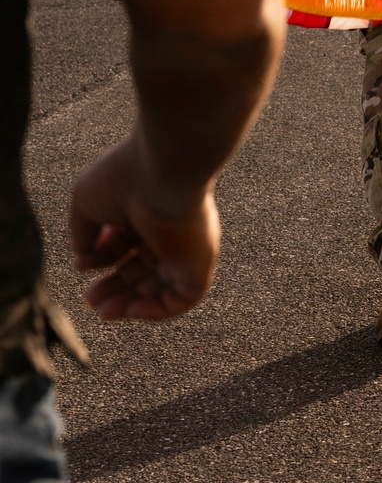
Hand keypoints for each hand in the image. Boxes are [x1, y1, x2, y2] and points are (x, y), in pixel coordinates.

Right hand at [69, 135, 220, 320]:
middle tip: (90, 300)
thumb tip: (82, 259)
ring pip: (159, 288)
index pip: (124, 244)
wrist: (164, 172)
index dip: (100, 259)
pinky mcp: (200, 264)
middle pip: (140, 270)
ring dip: (128, 304)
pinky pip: (182, 298)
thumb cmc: (124, 180)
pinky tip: (131, 309)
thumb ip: (83, 234)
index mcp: (145, 211)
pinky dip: (156, 310)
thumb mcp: (86, 204)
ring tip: (102, 309)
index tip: (81, 264)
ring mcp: (186, 249)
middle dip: (113, 287)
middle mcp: (168, 230)